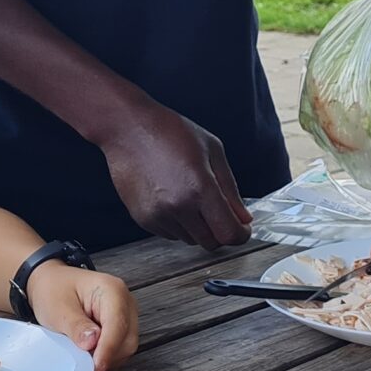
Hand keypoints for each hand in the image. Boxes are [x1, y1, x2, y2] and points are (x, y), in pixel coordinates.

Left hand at [26, 263, 139, 370]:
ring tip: (85, 356)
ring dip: (108, 357)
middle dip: (108, 356)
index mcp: (112, 290)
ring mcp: (126, 313)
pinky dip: (108, 355)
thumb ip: (77, 327)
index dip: (107, 350)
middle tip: (85, 364)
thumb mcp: (58, 309)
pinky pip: (122, 347)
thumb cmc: (54, 290)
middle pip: (127, 339)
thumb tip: (92, 344)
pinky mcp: (122, 324)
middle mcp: (125, 301)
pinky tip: (91, 353)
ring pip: (127, 346)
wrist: (51, 283)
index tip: (96, 368)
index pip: (117, 325)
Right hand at [101, 102, 251, 248]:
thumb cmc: (169, 131)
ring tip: (190, 196)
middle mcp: (178, 207)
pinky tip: (173, 198)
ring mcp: (158, 215)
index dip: (240, 234)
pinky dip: (178, 224)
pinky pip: (170, 234)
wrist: (128, 128)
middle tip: (218, 211)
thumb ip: (230, 188)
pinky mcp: (142, 218)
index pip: (229, 233)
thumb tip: (243, 217)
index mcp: (200, 188)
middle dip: (220, 231)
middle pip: (210, 242)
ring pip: (190, 239)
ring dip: (198, 226)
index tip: (242, 229)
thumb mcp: (212, 150)